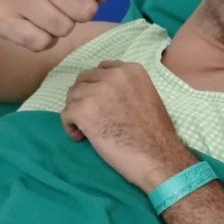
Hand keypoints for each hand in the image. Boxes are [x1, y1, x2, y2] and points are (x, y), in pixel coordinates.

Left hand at [61, 61, 197, 190]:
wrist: (157, 155)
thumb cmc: (156, 133)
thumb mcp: (147, 96)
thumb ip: (127, 87)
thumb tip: (106, 93)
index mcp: (131, 70)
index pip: (102, 68)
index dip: (98, 86)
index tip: (100, 101)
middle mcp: (113, 75)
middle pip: (84, 79)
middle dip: (84, 97)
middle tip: (91, 116)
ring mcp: (97, 91)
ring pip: (72, 96)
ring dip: (76, 112)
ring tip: (86, 129)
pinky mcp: (83, 110)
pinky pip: (66, 114)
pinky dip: (70, 127)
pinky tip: (82, 137)